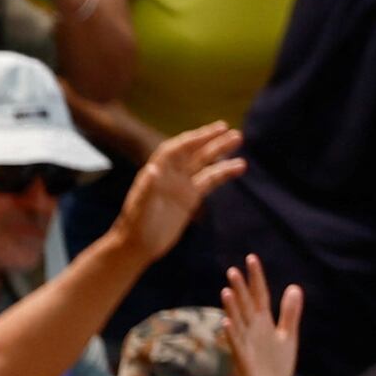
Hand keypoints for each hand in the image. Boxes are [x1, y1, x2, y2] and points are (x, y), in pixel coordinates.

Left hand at [114, 123, 245, 257]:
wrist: (138, 246)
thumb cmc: (136, 226)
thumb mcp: (140, 208)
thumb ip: (147, 189)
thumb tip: (153, 169)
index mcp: (157, 172)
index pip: (177, 149)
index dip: (194, 139)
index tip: (213, 131)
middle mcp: (170, 174)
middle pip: (193, 152)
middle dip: (210, 139)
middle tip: (230, 130)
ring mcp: (182, 184)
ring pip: (204, 163)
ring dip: (220, 151)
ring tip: (238, 139)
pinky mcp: (190, 197)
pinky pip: (210, 180)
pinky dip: (224, 173)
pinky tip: (239, 166)